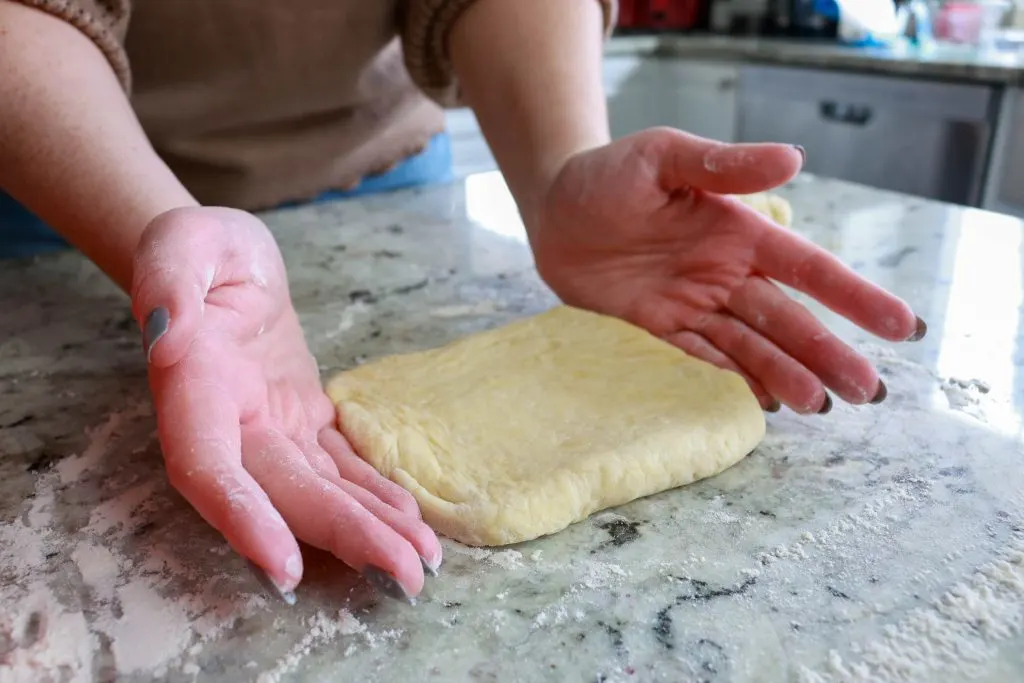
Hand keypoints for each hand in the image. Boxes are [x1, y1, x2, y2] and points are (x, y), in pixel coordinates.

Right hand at [131, 207, 440, 598]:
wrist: (226, 263)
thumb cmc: (200, 247)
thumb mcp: (185, 242)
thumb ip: (169, 281)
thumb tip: (168, 332)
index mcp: (194, 385)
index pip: (209, 467)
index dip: (243, 517)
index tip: (284, 564)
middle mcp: (230, 422)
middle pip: (283, 494)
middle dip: (341, 537)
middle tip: (405, 578)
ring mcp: (270, 427)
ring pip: (317, 489)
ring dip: (368, 530)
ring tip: (420, 562)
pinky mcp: (302, 420)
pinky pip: (338, 465)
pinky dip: (372, 495)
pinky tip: (410, 522)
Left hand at [530, 128, 925, 414]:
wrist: (555, 207)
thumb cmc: (610, 173)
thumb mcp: (665, 157)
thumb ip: (723, 164)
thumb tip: (793, 159)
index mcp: (738, 231)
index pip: (807, 268)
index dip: (853, 297)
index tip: (900, 325)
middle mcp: (725, 272)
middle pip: (787, 318)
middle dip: (829, 353)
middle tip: (869, 391)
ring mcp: (694, 301)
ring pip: (751, 345)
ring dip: (788, 374)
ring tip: (823, 407)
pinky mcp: (659, 325)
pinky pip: (704, 356)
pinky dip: (736, 378)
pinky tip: (769, 402)